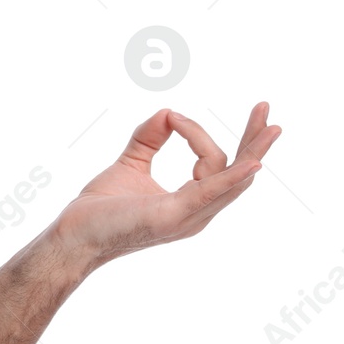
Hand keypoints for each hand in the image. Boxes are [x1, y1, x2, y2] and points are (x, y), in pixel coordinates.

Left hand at [50, 103, 280, 270]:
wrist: (73, 235)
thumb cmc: (100, 209)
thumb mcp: (130, 164)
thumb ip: (148, 138)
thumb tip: (166, 112)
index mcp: (190, 201)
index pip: (212, 160)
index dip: (196, 132)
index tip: (172, 117)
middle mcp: (197, 212)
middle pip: (238, 172)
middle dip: (254, 140)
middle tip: (265, 108)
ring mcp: (188, 216)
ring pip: (232, 179)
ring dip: (252, 150)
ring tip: (270, 125)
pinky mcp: (173, 215)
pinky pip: (210, 193)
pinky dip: (231, 177)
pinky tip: (252, 163)